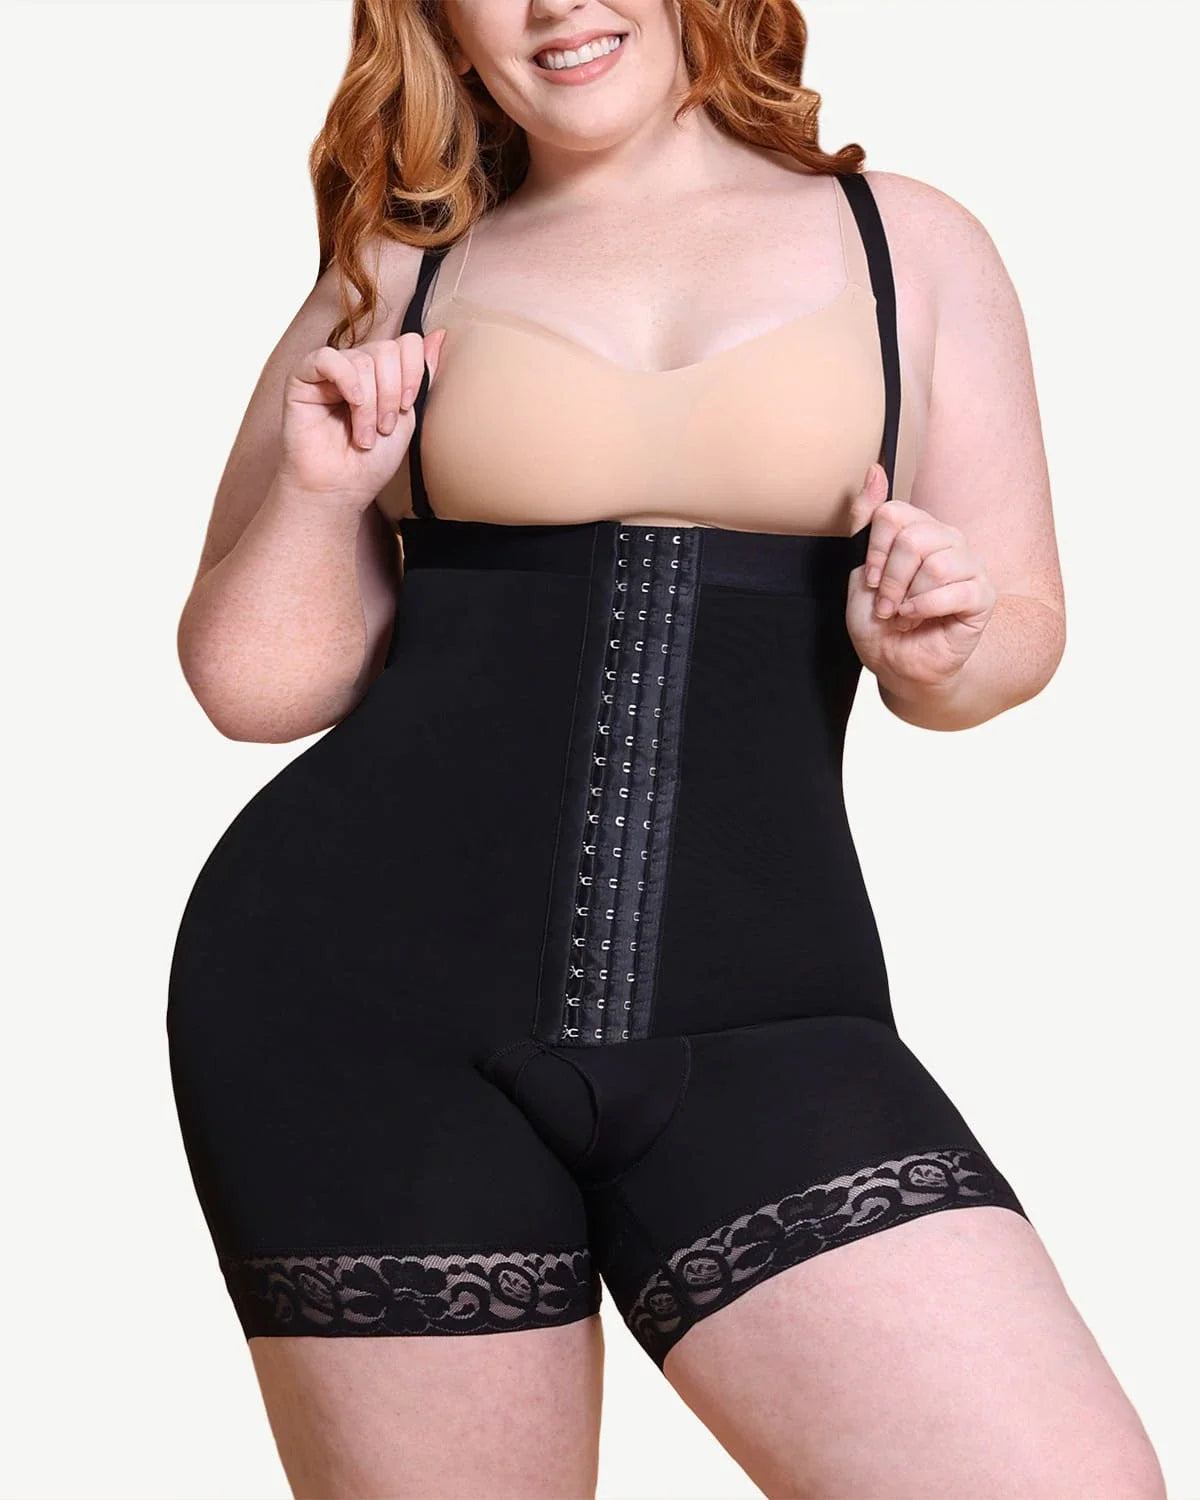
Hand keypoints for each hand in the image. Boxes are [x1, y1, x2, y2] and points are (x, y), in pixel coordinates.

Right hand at [276, 325, 447, 508]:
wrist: (339, 488)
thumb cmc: (371, 461)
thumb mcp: (407, 417)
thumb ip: (421, 376)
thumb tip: (439, 334)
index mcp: (383, 374)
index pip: (406, 344)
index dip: (413, 372)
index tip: (408, 407)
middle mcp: (357, 366)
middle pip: (387, 350)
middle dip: (392, 393)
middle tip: (384, 428)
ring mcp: (330, 370)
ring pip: (362, 360)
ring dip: (370, 404)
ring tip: (364, 435)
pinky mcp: (303, 377)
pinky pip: (327, 358)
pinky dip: (346, 379)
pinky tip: (352, 403)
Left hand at [845, 464, 996, 687]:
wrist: (897, 666)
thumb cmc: (881, 622)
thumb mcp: (860, 570)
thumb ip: (865, 520)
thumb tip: (874, 469)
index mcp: (919, 531)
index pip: (893, 514)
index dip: (875, 552)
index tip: (871, 581)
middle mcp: (948, 541)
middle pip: (914, 537)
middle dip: (890, 580)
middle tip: (886, 605)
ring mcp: (969, 567)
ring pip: (936, 563)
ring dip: (908, 598)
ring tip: (904, 616)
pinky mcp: (982, 596)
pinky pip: (956, 589)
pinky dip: (925, 608)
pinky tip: (917, 620)